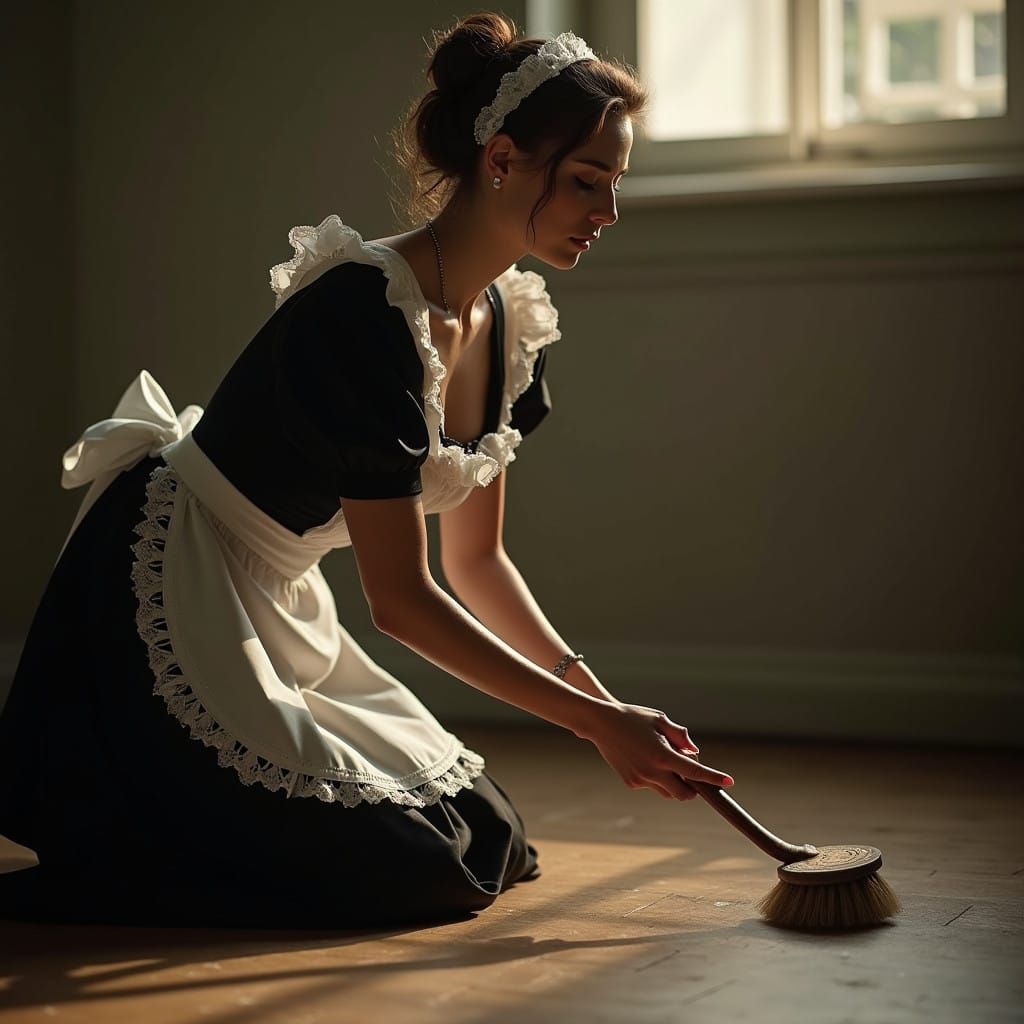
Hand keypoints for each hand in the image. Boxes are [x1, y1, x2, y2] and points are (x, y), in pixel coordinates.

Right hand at [581, 702, 734, 801]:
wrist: (600, 723)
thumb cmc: (632, 717)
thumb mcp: (659, 719)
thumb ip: (679, 736)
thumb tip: (694, 752)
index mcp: (663, 755)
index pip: (695, 772)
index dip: (714, 778)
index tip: (729, 782)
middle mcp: (652, 771)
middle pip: (684, 794)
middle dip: (692, 788)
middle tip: (689, 771)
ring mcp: (640, 780)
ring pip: (667, 792)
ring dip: (673, 783)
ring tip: (662, 759)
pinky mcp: (631, 783)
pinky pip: (651, 786)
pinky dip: (656, 778)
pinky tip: (644, 759)